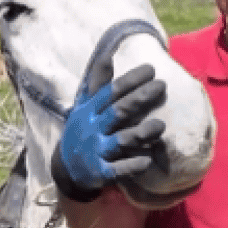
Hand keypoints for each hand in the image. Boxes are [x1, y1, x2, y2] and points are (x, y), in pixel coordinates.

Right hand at [51, 63, 165, 201]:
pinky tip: (147, 160)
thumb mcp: (85, 106)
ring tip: (161, 125)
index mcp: (90, 111)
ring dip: (140, 133)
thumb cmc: (83, 131)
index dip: (130, 80)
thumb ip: (98, 83)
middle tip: (161, 86)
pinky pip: (117, 170)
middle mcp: (93, 129)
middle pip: (118, 112)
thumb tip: (107, 55)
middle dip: (139, 99)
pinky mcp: (101, 172)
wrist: (66, 169)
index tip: (151, 69)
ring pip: (120, 141)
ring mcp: (97, 151)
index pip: (111, 92)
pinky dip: (131, 166)